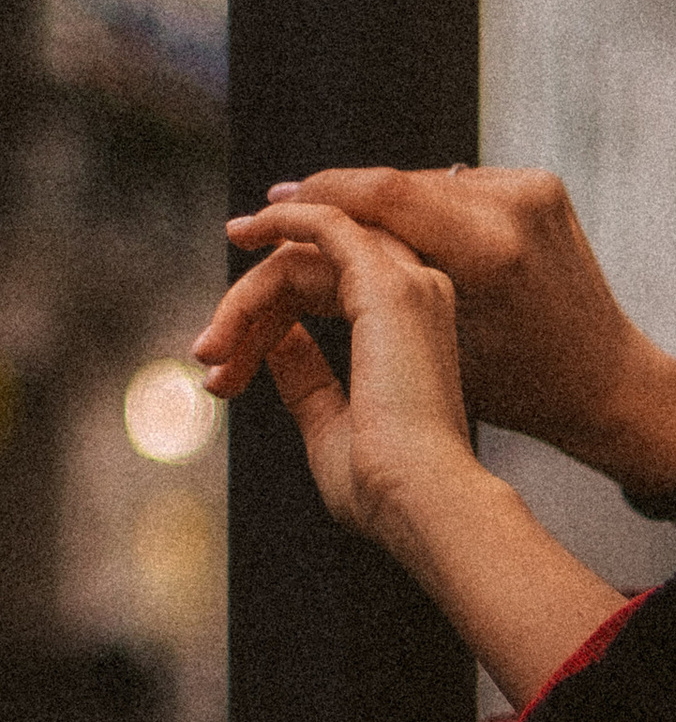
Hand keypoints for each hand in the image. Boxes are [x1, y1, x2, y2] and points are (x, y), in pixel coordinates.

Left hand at [193, 195, 625, 701]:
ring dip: (247, 293)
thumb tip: (278, 340)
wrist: (422, 501)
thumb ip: (306, 374)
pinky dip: (280, 220)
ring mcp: (407, 285)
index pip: (325, 292)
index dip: (263, 324)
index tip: (219, 374)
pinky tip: (243, 232)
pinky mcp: (384, 283)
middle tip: (206, 355)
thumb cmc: (384, 486)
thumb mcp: (330, 421)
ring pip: (303, 254)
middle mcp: (419, 298)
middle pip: (309, 268)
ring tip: (211, 344)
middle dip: (247, 308)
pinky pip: (323, 224)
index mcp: (412, 331)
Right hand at [216, 165, 675, 492]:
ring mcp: (532, 189)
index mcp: (489, 251)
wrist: (608, 381)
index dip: (317, 196)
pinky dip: (418, 205)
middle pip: (396, 183)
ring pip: (423, 182)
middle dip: (335, 199)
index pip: (382, 195)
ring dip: (374, 202)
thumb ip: (365, 298)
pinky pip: (456, 187)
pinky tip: (388, 227)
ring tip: (326, 224)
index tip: (270, 208)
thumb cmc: (519, 389)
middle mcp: (513, 206)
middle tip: (279, 213)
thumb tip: (285, 259)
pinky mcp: (540, 186)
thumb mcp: (430, 346)